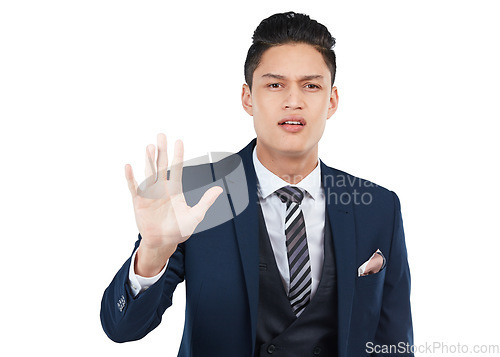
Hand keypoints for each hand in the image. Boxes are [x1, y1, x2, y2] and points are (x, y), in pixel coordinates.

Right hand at [124, 133, 222, 275]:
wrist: (164, 242)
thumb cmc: (180, 229)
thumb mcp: (196, 216)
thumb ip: (206, 202)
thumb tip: (219, 189)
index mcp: (175, 190)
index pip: (177, 169)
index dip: (178, 155)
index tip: (179, 141)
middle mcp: (162, 188)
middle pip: (162, 166)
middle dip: (162, 151)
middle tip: (161, 135)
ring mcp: (150, 194)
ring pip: (149, 173)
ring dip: (149, 160)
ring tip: (150, 147)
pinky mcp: (140, 202)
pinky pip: (135, 187)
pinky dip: (131, 177)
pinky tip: (129, 166)